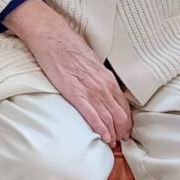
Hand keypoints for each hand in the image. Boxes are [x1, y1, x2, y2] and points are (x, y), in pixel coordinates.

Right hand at [5, 0, 131, 145]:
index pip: (124, 105)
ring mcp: (90, 89)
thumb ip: (98, 77)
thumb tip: (100, 89)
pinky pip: (92, 115)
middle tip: (120, 141)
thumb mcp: (91, 62)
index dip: (127, 121)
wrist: (53, 37)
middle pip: (120, 115)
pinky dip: (99, 128)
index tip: (125, 130)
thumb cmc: (69, 46)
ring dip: (112, 133)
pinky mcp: (75, 93)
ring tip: (112, 143)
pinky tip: (103, 137)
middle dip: (122, 131)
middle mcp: (103, 85)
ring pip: (108, 118)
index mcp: (107, 78)